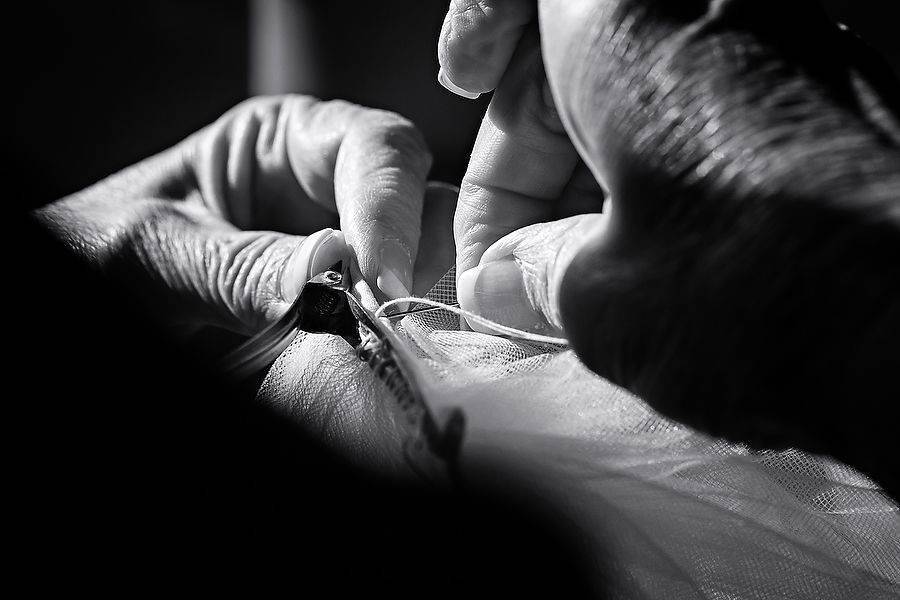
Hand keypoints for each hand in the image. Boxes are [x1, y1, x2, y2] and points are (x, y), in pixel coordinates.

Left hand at [36, 95, 432, 333]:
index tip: (379, 283)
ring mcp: (348, 257)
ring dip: (420, 309)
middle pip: (424, 207)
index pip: (376, 148)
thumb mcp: (152, 248)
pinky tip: (389, 367)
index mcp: (285, 142)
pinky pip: (402, 325)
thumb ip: (235, 262)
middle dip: (420, 261)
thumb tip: (327, 275)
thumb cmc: (101, 250)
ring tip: (390, 352)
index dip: (390, 208)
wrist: (101, 286)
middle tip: (393, 325)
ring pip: (431, 269)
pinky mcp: (349, 318)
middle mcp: (331, 193)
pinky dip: (404, 347)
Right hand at [439, 0, 899, 477]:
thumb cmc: (760, 300)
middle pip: (583, 56)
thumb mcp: (600, 296)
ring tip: (567, 274)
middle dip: (531, 156)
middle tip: (507, 254)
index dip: (481, 19)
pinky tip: (643, 262)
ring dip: (592, 176)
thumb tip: (507, 278)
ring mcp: (788, 56)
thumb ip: (539, 270)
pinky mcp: (834, 111)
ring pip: (645, 92)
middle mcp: (717, 12)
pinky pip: (710, 120)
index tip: (463, 83)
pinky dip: (658, 179)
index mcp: (630, 20)